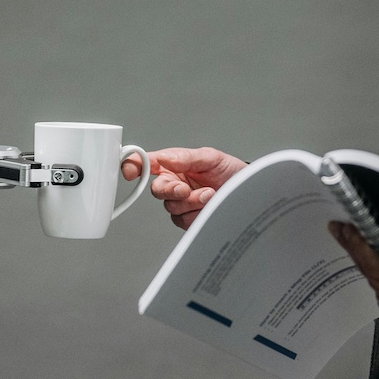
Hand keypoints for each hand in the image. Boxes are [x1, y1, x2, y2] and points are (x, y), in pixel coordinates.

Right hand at [121, 146, 247, 230]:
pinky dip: (197, 213)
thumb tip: (164, 158)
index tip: (130, 171)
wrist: (248, 192)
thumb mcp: (210, 157)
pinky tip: (209, 205)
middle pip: (157, 190)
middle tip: (185, 188)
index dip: (133, 166)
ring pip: (172, 207)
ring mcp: (180, 203)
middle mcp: (173, 183)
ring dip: (192, 202)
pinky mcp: (188, 219)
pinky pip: (183, 220)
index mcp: (172, 165)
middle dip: (171, 190)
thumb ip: (185, 157)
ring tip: (210, 194)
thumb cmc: (228, 170)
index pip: (146, 164)